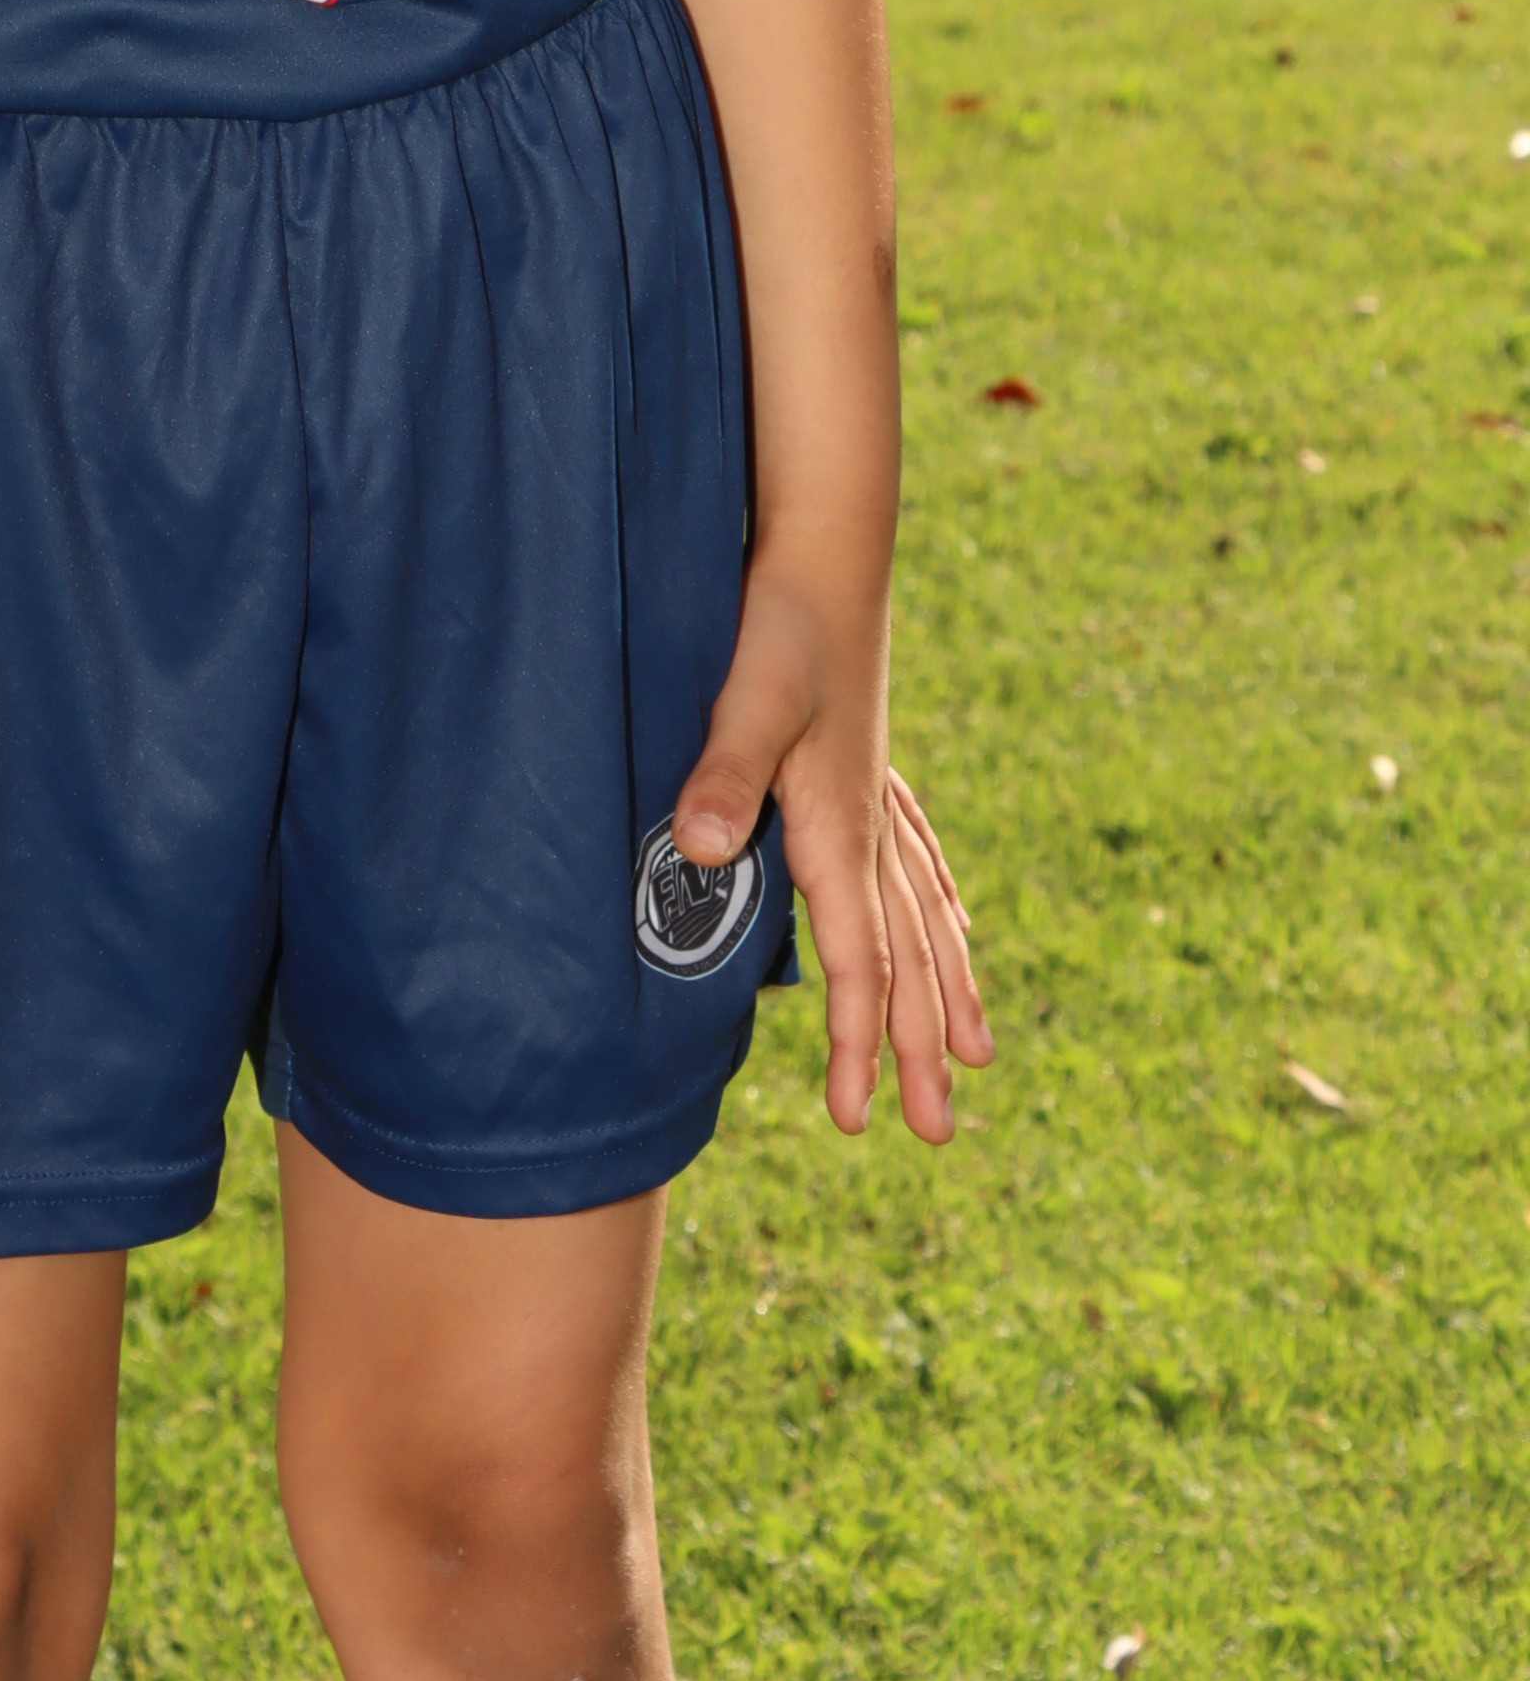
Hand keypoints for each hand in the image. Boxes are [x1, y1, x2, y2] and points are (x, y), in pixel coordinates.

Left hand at [670, 570, 993, 1142]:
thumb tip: (703, 853)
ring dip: (946, 988)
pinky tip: (955, 923)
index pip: (861, 963)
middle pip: (908, 959)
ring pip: (923, 916)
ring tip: (976, 1053)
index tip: (861, 1123)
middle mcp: (870, 824)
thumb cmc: (781, 622)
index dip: (861, 1047)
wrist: (826, 546)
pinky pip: (919, 861)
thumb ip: (725, 774)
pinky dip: (938, 907)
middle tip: (938, 1134)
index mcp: (841, 828)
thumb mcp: (744, 697)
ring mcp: (877, 793)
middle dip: (922, 1048)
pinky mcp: (869, 762)